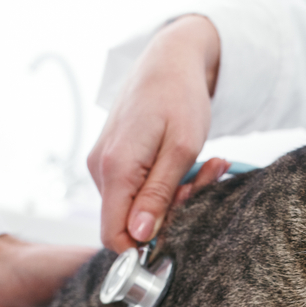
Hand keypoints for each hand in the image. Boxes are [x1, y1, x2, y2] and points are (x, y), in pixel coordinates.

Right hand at [88, 15, 221, 252]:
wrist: (168, 59)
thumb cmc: (179, 96)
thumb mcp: (181, 149)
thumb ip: (158, 194)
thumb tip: (139, 235)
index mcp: (115, 169)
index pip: (114, 236)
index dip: (145, 247)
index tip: (181, 231)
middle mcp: (100, 169)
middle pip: (129, 222)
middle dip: (171, 214)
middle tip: (205, 180)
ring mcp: (104, 164)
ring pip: (136, 206)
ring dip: (174, 196)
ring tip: (205, 165)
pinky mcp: (114, 160)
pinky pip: (137, 189)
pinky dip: (166, 184)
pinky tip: (190, 162)